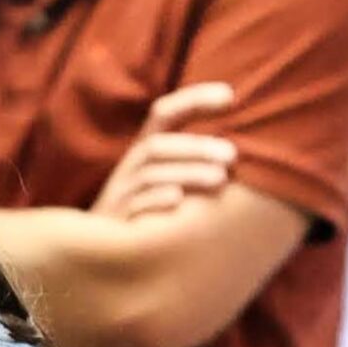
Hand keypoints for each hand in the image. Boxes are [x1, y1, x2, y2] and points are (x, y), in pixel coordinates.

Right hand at [92, 82, 237, 221]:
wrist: (105, 251)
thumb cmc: (152, 209)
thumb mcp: (169, 176)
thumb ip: (196, 157)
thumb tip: (242, 144)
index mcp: (146, 150)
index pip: (165, 113)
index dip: (193, 100)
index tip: (229, 95)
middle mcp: (131, 167)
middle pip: (158, 145)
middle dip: (195, 147)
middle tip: (232, 154)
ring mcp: (121, 194)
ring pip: (150, 175)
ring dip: (187, 172)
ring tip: (220, 179)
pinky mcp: (115, 224)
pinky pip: (133, 206)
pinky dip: (155, 200)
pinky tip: (179, 200)